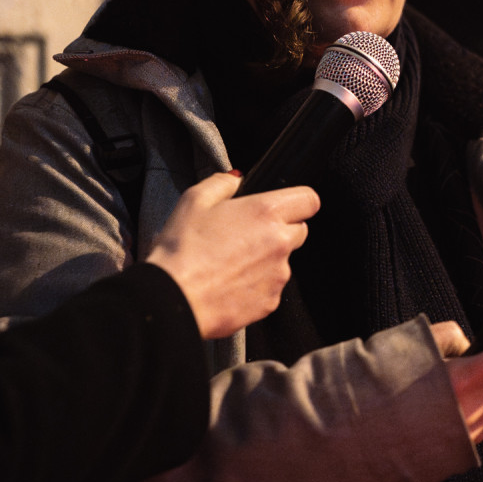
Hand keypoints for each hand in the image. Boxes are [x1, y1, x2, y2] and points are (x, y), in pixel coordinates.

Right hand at [144, 171, 315, 338]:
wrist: (172, 299)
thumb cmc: (181, 249)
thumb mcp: (194, 200)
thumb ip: (222, 183)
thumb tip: (235, 179)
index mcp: (266, 212)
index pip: (309, 200)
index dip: (297, 202)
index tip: (282, 207)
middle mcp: (280, 243)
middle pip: (298, 231)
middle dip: (280, 231)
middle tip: (245, 236)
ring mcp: (278, 276)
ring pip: (283, 262)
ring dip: (265, 261)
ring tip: (229, 264)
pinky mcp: (270, 303)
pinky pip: (270, 289)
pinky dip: (256, 286)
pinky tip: (229, 284)